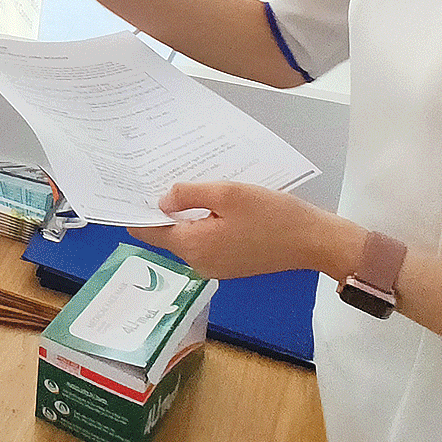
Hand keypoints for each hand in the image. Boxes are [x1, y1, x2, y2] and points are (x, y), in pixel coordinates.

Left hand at [126, 181, 364, 279]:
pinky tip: (209, 202)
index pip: (149, 232)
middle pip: (167, 234)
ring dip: (184, 213)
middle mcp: (199, 262)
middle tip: (155, 175)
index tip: (126, 188)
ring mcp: (215, 266)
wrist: (314, 241)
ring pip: (188, 236)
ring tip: (182, 183)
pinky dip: (203, 222)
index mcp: (193, 247)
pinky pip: (206, 240)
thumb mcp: (227, 194)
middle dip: (161, 208)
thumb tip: (160, 200)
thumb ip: (188, 195)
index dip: (135, 210)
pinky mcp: (231, 263)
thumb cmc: (272, 215)